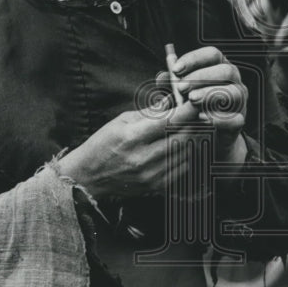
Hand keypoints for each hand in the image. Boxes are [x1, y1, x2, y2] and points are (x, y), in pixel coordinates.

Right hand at [55, 100, 201, 198]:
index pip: (168, 121)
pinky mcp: (155, 187)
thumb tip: (171, 99)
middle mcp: (143, 158)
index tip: (196, 102)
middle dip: (194, 124)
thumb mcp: (121, 121)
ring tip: (192, 129)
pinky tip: (183, 148)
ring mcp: (150, 175)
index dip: (187, 110)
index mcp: (132, 137)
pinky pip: (182, 169)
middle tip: (199, 115)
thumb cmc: (102, 144)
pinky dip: (187, 156)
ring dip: (193, 140)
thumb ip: (150, 111)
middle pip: (182, 138)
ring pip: (186, 154)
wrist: (89, 177)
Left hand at [159, 46, 247, 162]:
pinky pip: (235, 118)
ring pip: (234, 92)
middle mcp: (233, 82)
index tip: (176, 69)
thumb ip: (171, 85)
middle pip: (226, 71)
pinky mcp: (238, 121)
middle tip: (181, 87)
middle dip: (202, 77)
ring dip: (211, 94)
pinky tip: (201, 117)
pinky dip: (218, 118)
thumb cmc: (191, 108)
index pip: (212, 55)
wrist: (205, 137)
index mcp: (219, 68)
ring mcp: (239, 101)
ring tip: (192, 100)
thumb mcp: (178, 95)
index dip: (195, 59)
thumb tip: (160, 77)